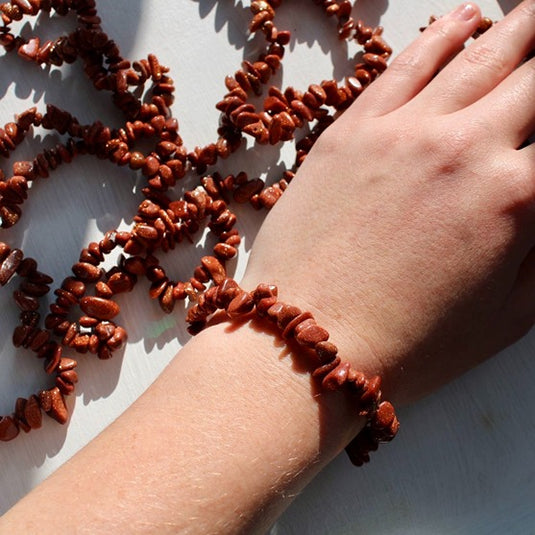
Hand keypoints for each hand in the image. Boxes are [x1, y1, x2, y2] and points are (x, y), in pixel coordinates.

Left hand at [242, 1, 534, 404]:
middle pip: (534, 79)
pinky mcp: (349, 132)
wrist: (306, 343)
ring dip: (519, 29)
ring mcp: (401, 133)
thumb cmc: (405, 345)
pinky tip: (467, 18)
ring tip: (534, 14)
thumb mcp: (507, 316)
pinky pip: (406, 65)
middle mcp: (463, 148)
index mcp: (515, 198)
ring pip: (478, 55)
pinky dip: (443, 34)